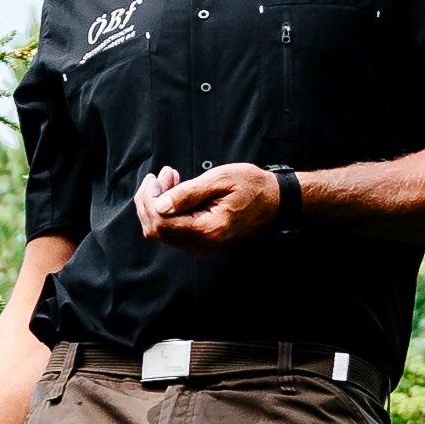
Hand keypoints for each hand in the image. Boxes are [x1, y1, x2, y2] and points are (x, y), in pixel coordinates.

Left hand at [134, 160, 280, 255]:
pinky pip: (173, 231)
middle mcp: (204, 246)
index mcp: (209, 230)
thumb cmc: (252, 186)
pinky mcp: (202, 244)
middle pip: (156, 230)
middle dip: (149, 201)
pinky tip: (175, 191)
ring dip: (157, 204)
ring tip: (170, 177)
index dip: (150, 199)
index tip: (157, 177)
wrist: (275, 201)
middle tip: (162, 175)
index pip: (161, 223)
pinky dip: (167, 210)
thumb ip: (188, 193)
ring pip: (161, 232)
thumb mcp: (220, 180)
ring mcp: (202, 248)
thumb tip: (159, 204)